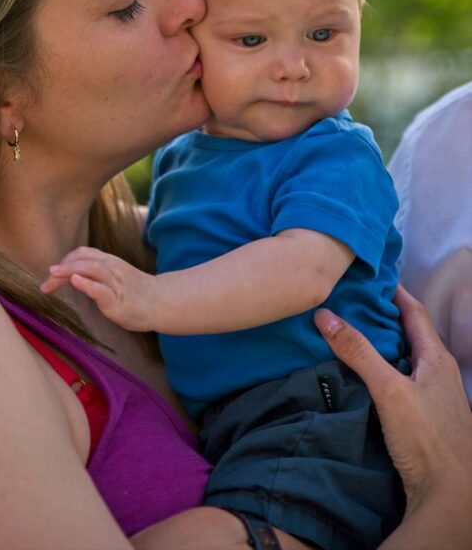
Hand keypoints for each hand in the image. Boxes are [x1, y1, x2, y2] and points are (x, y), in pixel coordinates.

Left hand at [41, 247, 158, 331]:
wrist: (160, 302)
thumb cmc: (134, 292)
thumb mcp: (113, 276)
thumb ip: (95, 272)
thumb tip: (70, 275)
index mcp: (108, 262)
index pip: (82, 254)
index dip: (65, 262)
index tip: (51, 276)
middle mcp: (111, 268)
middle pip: (83, 260)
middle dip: (62, 268)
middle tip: (45, 281)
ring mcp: (116, 283)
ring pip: (92, 269)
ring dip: (70, 270)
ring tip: (54, 274)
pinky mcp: (120, 299)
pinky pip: (102, 289)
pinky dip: (88, 284)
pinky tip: (76, 282)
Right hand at [315, 286, 471, 546]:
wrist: (449, 497)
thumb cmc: (427, 439)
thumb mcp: (388, 390)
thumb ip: (358, 352)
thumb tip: (325, 314)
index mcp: (437, 359)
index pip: (415, 311)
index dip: (393, 291)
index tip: (370, 276)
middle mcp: (440, 373)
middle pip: (411, 333)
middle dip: (384, 316)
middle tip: (352, 301)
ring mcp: (435, 397)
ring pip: (407, 359)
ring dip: (383, 344)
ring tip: (351, 333)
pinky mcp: (426, 418)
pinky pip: (403, 381)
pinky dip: (384, 370)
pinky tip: (364, 376)